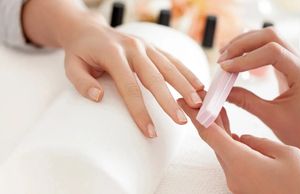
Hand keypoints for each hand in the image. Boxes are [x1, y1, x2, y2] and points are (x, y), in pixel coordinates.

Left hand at [61, 20, 203, 137]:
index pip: (129, 87)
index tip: (150, 131)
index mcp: (113, 54)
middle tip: (181, 120)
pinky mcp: (154, 46)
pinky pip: (173, 59)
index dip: (140, 111)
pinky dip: (187, 72)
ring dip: (185, 85)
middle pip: (155, 78)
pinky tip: (199, 85)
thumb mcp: (71, 66)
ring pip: (170, 67)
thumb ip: (82, 82)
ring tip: (197, 103)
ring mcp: (146, 45)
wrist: (90, 30)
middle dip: (169, 101)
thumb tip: (99, 97)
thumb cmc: (81, 52)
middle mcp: (134, 48)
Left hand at [178, 98, 299, 193]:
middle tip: (203, 100)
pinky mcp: (245, 187)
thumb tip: (244, 139)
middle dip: (208, 119)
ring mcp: (238, 183)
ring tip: (218, 110)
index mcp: (241, 162)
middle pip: (214, 141)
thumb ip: (260, 143)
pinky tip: (233, 133)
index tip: (185, 102)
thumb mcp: (287, 155)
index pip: (210, 134)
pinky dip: (230, 144)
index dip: (196, 115)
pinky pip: (233, 161)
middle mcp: (234, 174)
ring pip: (223, 151)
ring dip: (220, 131)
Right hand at [217, 27, 299, 163]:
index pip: (272, 52)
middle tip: (222, 59)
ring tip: (225, 57)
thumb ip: (247, 102)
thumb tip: (223, 92)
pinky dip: (251, 51)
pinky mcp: (289, 67)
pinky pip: (269, 49)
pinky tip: (237, 60)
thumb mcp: (273, 119)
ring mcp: (296, 62)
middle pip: (270, 36)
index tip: (225, 69)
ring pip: (269, 39)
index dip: (245, 58)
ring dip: (245, 44)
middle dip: (243, 43)